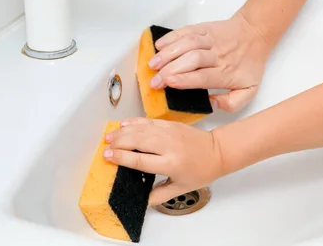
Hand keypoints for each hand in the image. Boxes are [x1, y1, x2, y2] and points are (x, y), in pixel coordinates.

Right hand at [103, 118, 223, 205]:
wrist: (217, 152)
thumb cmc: (201, 171)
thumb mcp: (181, 188)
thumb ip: (159, 195)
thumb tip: (142, 201)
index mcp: (170, 164)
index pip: (140, 160)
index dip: (122, 157)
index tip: (108, 156)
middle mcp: (169, 146)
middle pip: (137, 141)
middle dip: (119, 142)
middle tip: (105, 146)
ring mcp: (170, 133)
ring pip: (141, 129)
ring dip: (123, 131)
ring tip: (110, 136)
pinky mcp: (171, 124)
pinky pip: (149, 121)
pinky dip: (135, 121)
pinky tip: (124, 124)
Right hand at [148, 9, 270, 111]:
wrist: (255, 34)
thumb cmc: (249, 64)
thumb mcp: (250, 90)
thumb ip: (232, 103)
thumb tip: (211, 103)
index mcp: (227, 73)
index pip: (203, 77)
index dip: (184, 80)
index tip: (168, 84)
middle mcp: (218, 55)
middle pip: (192, 60)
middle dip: (170, 70)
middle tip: (155, 81)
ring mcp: (210, 40)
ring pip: (187, 43)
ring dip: (168, 53)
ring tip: (152, 64)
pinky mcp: (204, 29)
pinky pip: (186, 30)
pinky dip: (171, 37)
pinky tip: (159, 45)